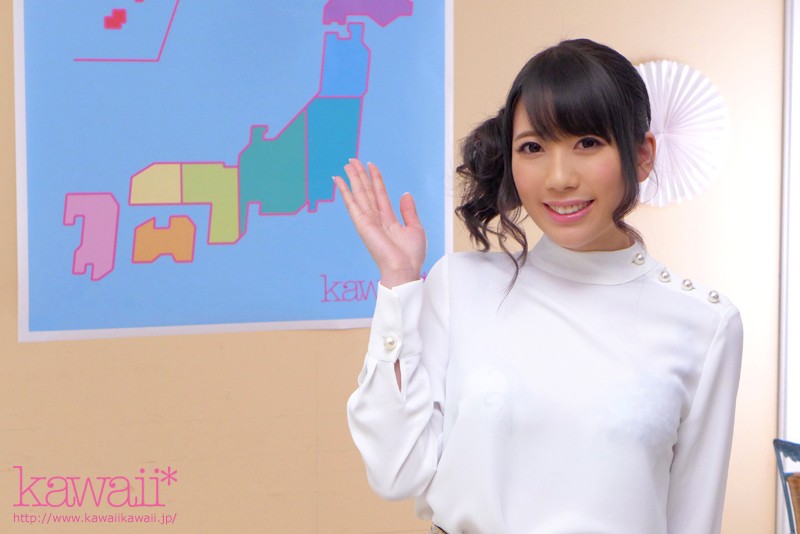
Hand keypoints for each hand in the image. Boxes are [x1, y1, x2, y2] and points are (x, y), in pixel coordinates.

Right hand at [333, 159, 426, 287]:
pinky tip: (338, 181)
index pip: (380, 193)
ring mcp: (367, 220)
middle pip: (366, 191)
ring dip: (352, 178)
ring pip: (359, 193)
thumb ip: (408, 211)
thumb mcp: (415, 228)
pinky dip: (344, 191)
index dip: (376, 178)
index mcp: (388, 218)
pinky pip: (352, 204)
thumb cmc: (410, 256)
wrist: (404, 269)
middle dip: (360, 175)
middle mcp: (376, 218)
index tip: (371, 165)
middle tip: (352, 160)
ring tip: (347, 164)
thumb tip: (405, 194)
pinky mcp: (362, 224)